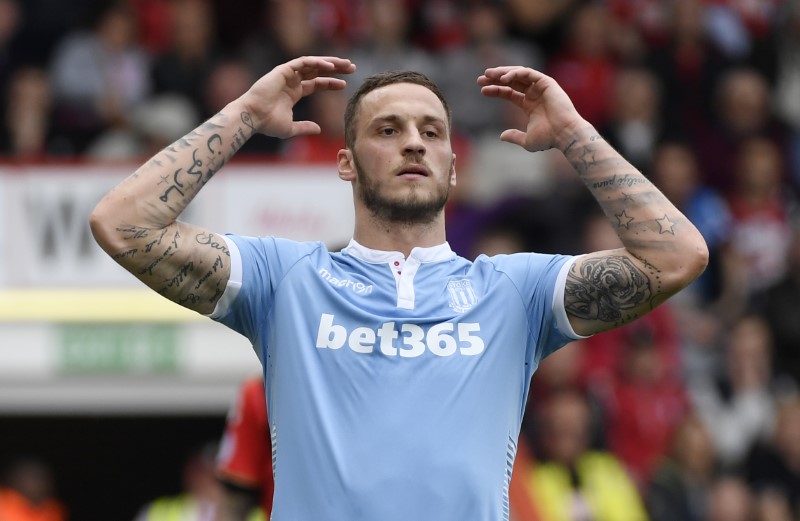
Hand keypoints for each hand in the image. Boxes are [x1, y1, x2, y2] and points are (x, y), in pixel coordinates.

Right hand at [240, 56, 354, 138]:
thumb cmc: (267, 124)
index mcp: (294, 92)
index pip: (316, 83)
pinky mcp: (283, 70)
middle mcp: (292, 81)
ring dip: (330, 62)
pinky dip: (317, 62)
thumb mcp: (291, 128)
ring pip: (313, 63)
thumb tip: (319, 129)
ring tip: (346, 64)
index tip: (344, 84)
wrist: (252, 117)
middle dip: (335, 68)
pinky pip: (303, 62)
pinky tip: (330, 66)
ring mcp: (287, 74)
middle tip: (352, 67)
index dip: (330, 83)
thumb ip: (305, 127)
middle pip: (318, 71)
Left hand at [477, 66, 586, 151]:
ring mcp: (541, 87)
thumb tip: (501, 136)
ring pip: (519, 74)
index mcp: (530, 105)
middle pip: (512, 82)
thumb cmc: (549, 139)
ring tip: (488, 74)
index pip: (509, 93)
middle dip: (496, 79)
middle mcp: (535, 94)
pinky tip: (504, 79)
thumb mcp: (527, 140)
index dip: (496, 90)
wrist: (565, 134)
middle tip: (480, 78)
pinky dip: (515, 73)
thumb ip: (514, 136)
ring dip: (503, 72)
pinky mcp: (547, 82)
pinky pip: (528, 73)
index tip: (482, 90)